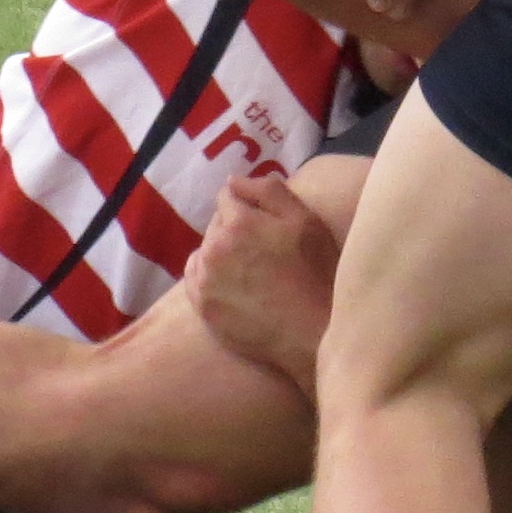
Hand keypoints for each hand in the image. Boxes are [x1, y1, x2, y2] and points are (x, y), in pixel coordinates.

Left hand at [180, 170, 339, 386]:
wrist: (313, 332)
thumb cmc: (316, 273)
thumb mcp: (305, 220)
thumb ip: (268, 191)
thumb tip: (233, 180)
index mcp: (239, 222)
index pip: (228, 196)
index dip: (249, 206)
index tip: (266, 223)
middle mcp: (214, 247)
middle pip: (216, 224)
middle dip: (235, 229)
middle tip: (263, 250)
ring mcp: (205, 279)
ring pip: (205, 251)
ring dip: (222, 253)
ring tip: (250, 271)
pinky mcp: (202, 306)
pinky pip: (194, 277)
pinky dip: (209, 276)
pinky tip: (233, 286)